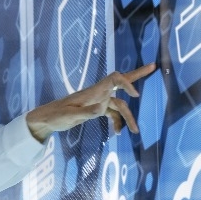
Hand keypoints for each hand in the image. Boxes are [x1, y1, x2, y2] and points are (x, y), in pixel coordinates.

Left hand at [24, 63, 157, 140]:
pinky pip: (112, 113)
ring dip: (128, 117)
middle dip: (137, 75)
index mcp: (93, 91)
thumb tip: (102, 109)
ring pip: (119, 105)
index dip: (126, 83)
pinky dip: (117, 122)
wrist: (46, 119)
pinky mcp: (95, 109)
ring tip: (135, 132)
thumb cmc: (56, 116)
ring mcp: (98, 101)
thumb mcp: (70, 116)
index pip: (114, 79)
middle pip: (121, 81)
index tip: (135, 96)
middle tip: (154, 66)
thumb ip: (87, 112)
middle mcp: (98, 93)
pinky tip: (117, 133)